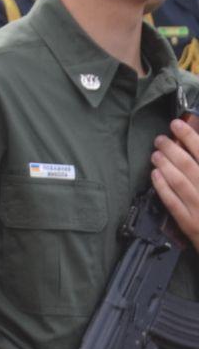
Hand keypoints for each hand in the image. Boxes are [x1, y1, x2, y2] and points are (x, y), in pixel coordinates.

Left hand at [151, 117, 198, 245]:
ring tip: (155, 153)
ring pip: (179, 182)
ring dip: (165, 165)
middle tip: (160, 138)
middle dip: (172, 149)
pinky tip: (154, 175)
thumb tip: (195, 148)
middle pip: (189, 166)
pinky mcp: (189, 223)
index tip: (177, 124)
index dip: (190, 137)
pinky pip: (173, 203)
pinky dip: (162, 187)